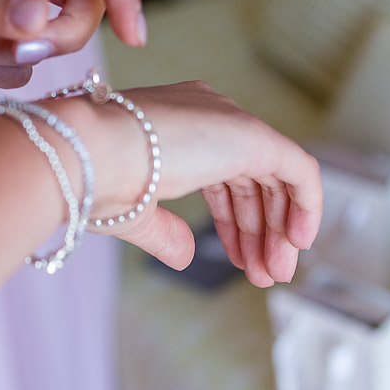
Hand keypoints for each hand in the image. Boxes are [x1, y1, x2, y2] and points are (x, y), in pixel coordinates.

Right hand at [41, 81, 321, 286]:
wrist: (84, 155)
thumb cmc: (91, 179)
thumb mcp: (133, 213)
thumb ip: (165, 231)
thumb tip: (186, 256)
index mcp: (178, 124)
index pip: (224, 175)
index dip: (235, 223)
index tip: (239, 261)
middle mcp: (207, 115)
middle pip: (252, 179)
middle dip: (260, 232)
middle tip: (265, 275)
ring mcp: (229, 121)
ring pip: (276, 178)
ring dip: (278, 229)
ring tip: (273, 273)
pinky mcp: (251, 134)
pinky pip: (298, 169)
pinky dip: (306, 205)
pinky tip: (297, 242)